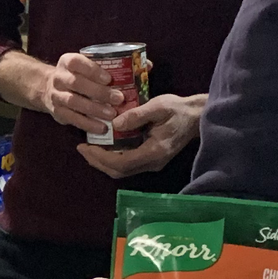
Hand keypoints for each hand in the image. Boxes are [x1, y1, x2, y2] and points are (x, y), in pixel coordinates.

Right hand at [43, 51, 135, 136]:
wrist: (50, 89)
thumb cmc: (81, 76)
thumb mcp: (91, 66)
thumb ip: (116, 66)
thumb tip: (147, 65)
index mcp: (69, 62)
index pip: (78, 62)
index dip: (93, 70)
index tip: (110, 78)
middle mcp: (59, 77)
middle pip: (76, 83)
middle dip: (98, 92)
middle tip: (118, 99)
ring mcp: (56, 95)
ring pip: (74, 102)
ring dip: (94, 109)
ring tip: (112, 115)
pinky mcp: (57, 112)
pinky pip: (72, 119)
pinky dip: (87, 124)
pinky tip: (102, 128)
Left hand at [76, 93, 206, 179]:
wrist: (196, 116)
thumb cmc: (178, 110)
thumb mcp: (158, 107)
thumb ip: (137, 116)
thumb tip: (114, 125)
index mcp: (153, 152)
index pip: (121, 163)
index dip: (100, 158)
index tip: (84, 147)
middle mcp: (152, 163)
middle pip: (118, 171)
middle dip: (97, 162)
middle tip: (81, 148)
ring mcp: (152, 163)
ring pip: (122, 170)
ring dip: (103, 161)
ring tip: (88, 148)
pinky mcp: (151, 159)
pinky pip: (128, 164)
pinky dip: (112, 158)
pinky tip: (104, 146)